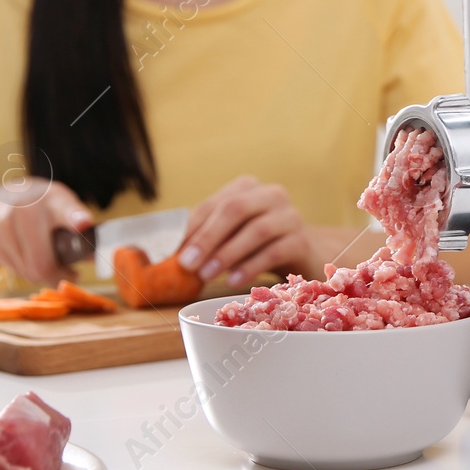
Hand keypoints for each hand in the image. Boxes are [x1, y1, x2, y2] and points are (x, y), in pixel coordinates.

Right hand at [0, 176, 93, 285]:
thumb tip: (95, 256)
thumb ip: (82, 229)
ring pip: (29, 272)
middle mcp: (26, 208)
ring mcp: (4, 225)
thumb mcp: (65, 207)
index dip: (75, 217)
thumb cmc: (43, 207)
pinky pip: (16, 271)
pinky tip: (30, 259)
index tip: (83, 223)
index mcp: (54, 199)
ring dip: (44, 275)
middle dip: (61, 276)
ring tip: (50, 263)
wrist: (0, 201)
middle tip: (71, 274)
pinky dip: (27, 272)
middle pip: (44, 262)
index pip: (65, 209)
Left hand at [176, 176, 312, 287]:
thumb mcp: (231, 235)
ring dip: (227, 254)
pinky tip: (233, 281)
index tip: (174, 251)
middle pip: (236, 209)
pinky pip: (274, 252)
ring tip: (206, 275)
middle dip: (208, 237)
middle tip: (188, 264)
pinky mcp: (302, 241)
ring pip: (257, 230)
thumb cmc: (257, 244)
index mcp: (248, 188)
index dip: (193, 227)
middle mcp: (271, 194)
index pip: (215, 204)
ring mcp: (290, 216)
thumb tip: (168, 255)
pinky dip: (251, 267)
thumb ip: (206, 237)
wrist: (302, 254)